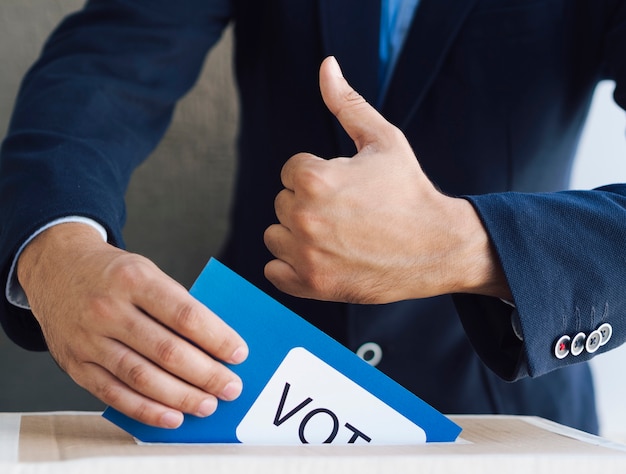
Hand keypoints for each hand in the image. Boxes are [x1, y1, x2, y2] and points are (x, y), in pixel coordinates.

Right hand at [17, 223, 247, 427]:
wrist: (56, 268)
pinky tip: (171, 416)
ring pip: (142, 377)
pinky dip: (145, 409)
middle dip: (205, 374)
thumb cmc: (112, 272)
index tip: (239, 353)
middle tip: (231, 387)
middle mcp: (108, 309)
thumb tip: (214, 342)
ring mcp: (89, 339)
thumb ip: (175, 303)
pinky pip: (113, 394)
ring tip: (207, 404)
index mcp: (134, 279)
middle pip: (166, 351)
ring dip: (180, 396)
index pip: (185, 315)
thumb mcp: (146, 270)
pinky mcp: (75, 364)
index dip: (216, 338)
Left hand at [264, 56, 509, 303]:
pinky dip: (290, 266)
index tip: (347, 187)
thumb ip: (347, 103)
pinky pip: (274, 272)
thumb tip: (327, 66)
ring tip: (336, 235)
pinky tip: (321, 257)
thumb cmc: (409, 190)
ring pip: (275, 236)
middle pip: (282, 202)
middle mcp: (303, 217)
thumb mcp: (383, 139)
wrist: (438, 246)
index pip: (291, 170)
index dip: (319, 175)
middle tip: (347, 213)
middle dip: (309, 202)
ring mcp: (306, 256)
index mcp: (313, 178)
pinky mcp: (312, 286)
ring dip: (296, 234)